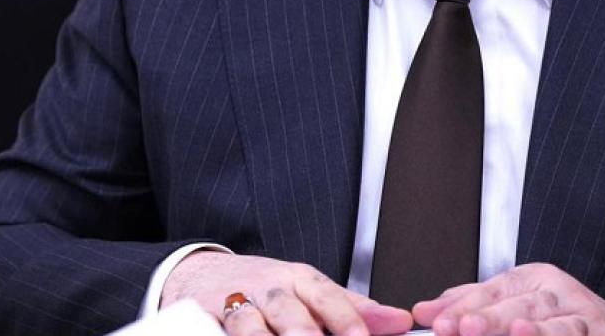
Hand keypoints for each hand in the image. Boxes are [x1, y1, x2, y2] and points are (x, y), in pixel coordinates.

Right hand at [163, 250, 413, 335]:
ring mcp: (235, 304)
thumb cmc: (266, 288)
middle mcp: (268, 289)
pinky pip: (214, 332)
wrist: (205, 274)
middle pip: (287, 309)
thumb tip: (400, 322)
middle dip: (303, 330)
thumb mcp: (310, 290)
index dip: (346, 318)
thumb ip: (353, 308)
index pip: (326, 296)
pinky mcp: (204, 318)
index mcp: (298, 280)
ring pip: (247, 323)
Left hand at [411, 263, 604, 335]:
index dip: (464, 306)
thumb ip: (471, 304)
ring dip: (534, 332)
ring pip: (556, 325)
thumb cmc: (559, 315)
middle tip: (463, 328)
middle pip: (521, 305)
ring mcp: (585, 318)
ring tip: (514, 333)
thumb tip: (423, 312)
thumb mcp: (516, 300)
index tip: (438, 322)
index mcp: (535, 279)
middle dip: (491, 319)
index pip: (494, 289)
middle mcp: (560, 294)